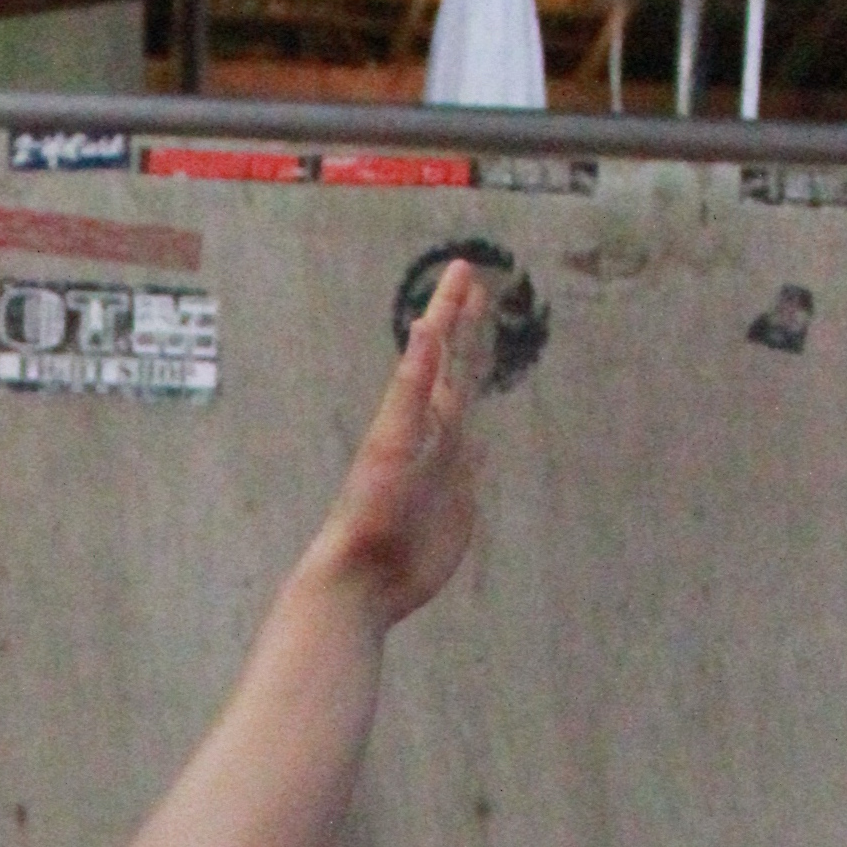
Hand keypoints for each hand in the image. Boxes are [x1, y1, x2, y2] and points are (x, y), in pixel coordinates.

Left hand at [318, 254, 492, 627]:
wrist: (364, 578)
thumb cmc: (370, 513)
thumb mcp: (391, 445)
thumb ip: (411, 389)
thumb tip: (424, 327)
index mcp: (419, 414)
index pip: (440, 349)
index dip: (451, 309)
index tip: (461, 268)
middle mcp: (434, 434)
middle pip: (456, 370)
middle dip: (466, 329)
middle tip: (476, 287)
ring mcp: (446, 468)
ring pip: (465, 411)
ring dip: (473, 380)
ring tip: (482, 352)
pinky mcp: (456, 505)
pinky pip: (472, 466)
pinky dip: (479, 448)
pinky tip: (481, 446)